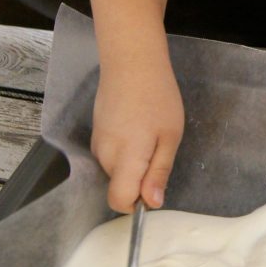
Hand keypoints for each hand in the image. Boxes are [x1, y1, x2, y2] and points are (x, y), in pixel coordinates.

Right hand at [90, 54, 184, 212]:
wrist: (131, 62)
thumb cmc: (157, 97)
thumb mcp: (170, 137)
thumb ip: (158, 172)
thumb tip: (152, 204)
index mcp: (125, 158)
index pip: (118, 201)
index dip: (137, 203)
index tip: (154, 185)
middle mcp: (105, 155)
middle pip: (120, 186)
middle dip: (139, 179)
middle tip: (159, 148)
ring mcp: (97, 144)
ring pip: (116, 171)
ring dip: (133, 163)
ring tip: (149, 133)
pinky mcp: (96, 134)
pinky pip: (111, 156)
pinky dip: (124, 150)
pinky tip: (137, 126)